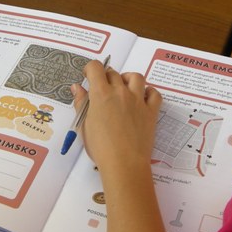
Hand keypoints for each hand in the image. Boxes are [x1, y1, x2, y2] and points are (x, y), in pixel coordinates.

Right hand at [72, 60, 161, 180]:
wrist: (124, 163)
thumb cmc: (100, 148)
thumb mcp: (84, 126)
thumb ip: (81, 103)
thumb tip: (77, 88)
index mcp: (101, 94)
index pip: (95, 68)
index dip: (90, 69)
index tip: (88, 76)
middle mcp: (120, 92)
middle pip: (114, 73)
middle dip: (106, 77)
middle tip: (103, 89)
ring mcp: (138, 100)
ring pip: (136, 77)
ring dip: (127, 79)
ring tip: (123, 88)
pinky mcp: (151, 111)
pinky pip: (154, 93)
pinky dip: (148, 92)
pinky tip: (142, 98)